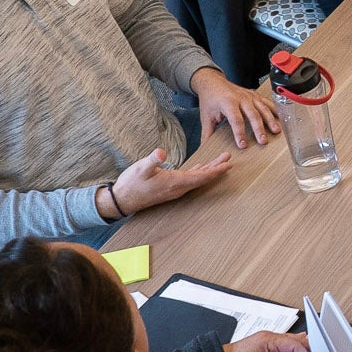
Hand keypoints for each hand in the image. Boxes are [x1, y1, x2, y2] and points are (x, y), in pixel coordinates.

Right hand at [112, 147, 233, 215]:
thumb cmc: (131, 183)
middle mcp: (178, 187)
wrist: (122, 200)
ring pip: (197, 178)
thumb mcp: (141, 168)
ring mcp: (174, 188)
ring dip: (209, 169)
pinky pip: (189, 179)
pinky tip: (202, 167)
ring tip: (220, 160)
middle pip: (203, 177)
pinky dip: (198, 172)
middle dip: (217, 167)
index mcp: (175, 182)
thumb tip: (161, 152)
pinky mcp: (170, 187)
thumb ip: (152, 160)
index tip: (228, 165)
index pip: (201, 176)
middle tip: (229, 158)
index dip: (216, 170)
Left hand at [190, 67, 279, 148]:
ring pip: (262, 108)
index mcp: (227, 103)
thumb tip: (204, 148)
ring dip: (270, 120)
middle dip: (259, 129)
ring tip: (275, 131)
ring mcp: (249, 96)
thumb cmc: (210, 99)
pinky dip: (274, 110)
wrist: (213, 82)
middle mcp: (240, 98)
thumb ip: (207, 133)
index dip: (240, 133)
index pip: (236, 120)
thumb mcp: (206, 116)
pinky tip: (279, 119)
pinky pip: (266, 102)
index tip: (243, 145)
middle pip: (252, 114)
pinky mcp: (254, 95)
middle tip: (263, 141)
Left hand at [224, 330, 312, 351]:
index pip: (294, 345)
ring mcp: (269, 341)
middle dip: (308, 349)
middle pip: (296, 340)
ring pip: (292, 341)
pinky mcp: (268, 346)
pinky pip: (286, 345)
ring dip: (303, 348)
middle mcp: (270, 338)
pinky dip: (295, 350)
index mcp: (268, 340)